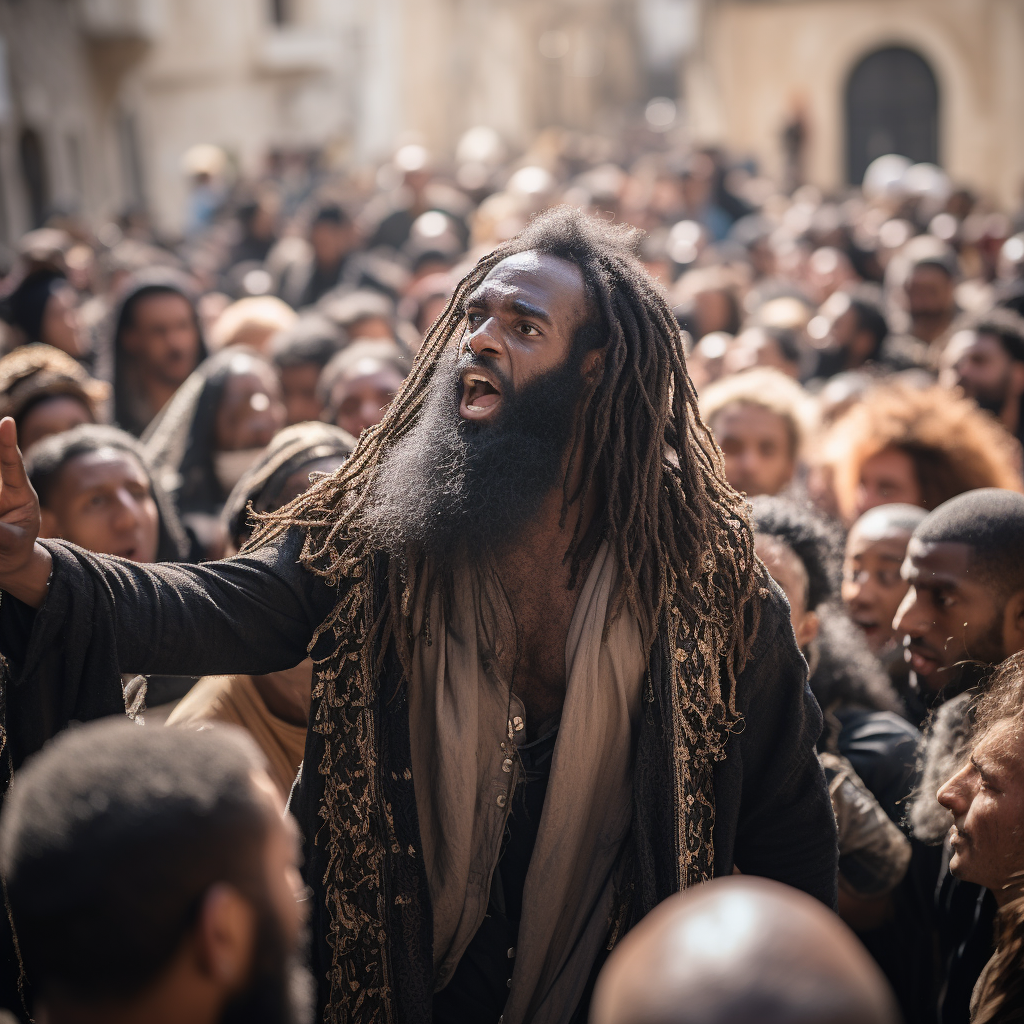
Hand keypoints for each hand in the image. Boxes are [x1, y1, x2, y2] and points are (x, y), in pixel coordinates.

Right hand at [0, 417, 49, 605]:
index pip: (12, 464)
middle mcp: (2, 488)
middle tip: (1, 426)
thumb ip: (2, 535)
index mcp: (20, 494)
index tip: (6, 422)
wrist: (9, 562)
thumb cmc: (16, 549)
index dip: (7, 443)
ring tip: (1, 516)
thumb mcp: (13, 543)